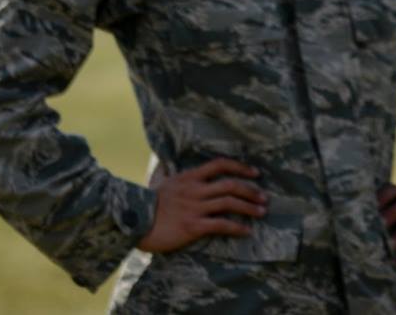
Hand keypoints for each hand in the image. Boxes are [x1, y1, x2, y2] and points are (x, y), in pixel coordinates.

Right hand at [138, 158, 265, 252]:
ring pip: (229, 203)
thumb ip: (171, 175)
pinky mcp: (193, 226)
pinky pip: (221, 225)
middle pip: (231, 185)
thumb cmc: (145, 204)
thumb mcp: (160, 183)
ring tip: (261, 212)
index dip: (240, 167)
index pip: (220, 165)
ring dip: (249, 207)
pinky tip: (246, 231)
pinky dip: (237, 228)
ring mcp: (195, 208)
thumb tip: (170, 166)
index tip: (255, 173)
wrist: (131, 223)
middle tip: (264, 197)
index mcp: (189, 177)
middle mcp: (195, 190)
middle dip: (251, 190)